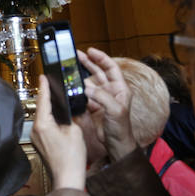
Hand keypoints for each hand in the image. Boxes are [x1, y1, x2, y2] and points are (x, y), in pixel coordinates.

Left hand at [32, 74, 86, 190]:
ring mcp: (35, 138)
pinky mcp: (39, 143)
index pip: (43, 100)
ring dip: (47, 107)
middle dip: (46, 96)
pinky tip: (54, 115)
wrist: (67, 178)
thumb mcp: (75, 131)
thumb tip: (66, 111)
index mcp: (43, 124)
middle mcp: (35, 130)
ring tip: (53, 96)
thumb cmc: (71, 158)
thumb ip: (69, 117)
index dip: (44, 87)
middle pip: (40, 108)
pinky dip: (48, 118)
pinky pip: (42, 126)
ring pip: (41, 117)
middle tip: (49, 83)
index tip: (43, 76)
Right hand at [76, 47, 136, 161]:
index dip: (101, 58)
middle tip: (78, 54)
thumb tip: (87, 88)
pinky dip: (78, 89)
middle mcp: (112, 91)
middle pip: (99, 72)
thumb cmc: (122, 128)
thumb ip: (102, 97)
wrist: (116, 144)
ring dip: (82, 75)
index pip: (111, 68)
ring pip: (91, 82)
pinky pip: (85, 94)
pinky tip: (72, 85)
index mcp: (120, 88)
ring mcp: (102, 98)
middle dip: (89, 62)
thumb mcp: (115, 110)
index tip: (91, 51)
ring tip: (72, 67)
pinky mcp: (94, 106)